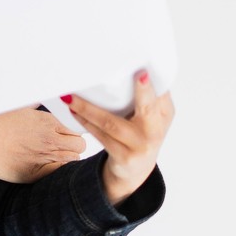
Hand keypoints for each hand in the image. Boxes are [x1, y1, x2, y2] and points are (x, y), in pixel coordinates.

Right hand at [0, 107, 85, 183]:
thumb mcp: (17, 107)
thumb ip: (34, 105)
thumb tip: (39, 100)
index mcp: (47, 121)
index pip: (77, 128)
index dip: (72, 131)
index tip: (64, 133)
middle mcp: (50, 140)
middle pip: (80, 145)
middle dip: (73, 145)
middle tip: (61, 145)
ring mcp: (43, 158)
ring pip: (71, 161)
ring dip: (65, 158)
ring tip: (50, 155)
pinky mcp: (34, 174)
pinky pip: (57, 173)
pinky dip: (55, 170)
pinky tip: (44, 165)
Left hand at [65, 71, 174, 203]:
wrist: (135, 169)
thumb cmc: (139, 133)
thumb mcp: (150, 116)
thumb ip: (144, 96)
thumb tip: (121, 66)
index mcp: (164, 113)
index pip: (161, 93)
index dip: (153, 82)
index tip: (144, 70)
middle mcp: (156, 129)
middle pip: (148, 108)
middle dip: (143, 91)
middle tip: (138, 75)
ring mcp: (140, 145)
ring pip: (112, 123)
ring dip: (88, 108)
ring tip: (71, 97)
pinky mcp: (125, 157)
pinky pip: (101, 136)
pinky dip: (86, 122)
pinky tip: (74, 112)